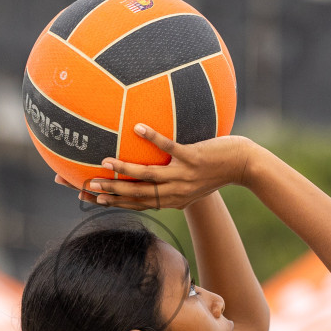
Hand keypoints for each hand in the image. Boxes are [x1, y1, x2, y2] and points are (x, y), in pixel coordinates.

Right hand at [57, 126, 260, 211]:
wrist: (244, 166)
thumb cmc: (216, 169)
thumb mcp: (191, 180)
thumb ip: (169, 178)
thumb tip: (148, 167)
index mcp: (171, 200)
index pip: (135, 203)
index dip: (111, 202)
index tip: (88, 197)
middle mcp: (175, 192)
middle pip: (136, 194)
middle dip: (110, 191)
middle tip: (86, 186)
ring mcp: (184, 176)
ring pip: (149, 176)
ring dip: (125, 170)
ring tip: (105, 161)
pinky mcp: (194, 158)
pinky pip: (170, 148)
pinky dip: (153, 138)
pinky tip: (137, 127)